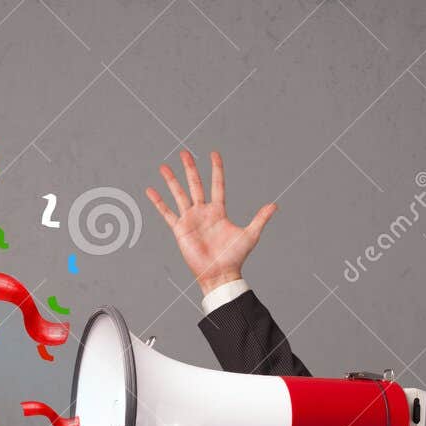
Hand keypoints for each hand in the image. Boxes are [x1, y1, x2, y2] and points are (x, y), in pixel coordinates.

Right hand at [145, 150, 276, 293]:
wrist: (219, 273)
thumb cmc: (234, 257)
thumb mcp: (250, 235)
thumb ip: (260, 218)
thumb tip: (274, 205)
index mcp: (218, 211)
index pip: (217, 184)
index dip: (216, 169)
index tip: (213, 154)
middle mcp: (203, 212)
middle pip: (195, 184)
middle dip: (190, 168)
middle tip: (184, 152)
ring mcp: (190, 219)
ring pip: (179, 194)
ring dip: (171, 180)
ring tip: (164, 167)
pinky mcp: (180, 229)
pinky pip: (166, 212)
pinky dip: (158, 201)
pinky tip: (150, 190)